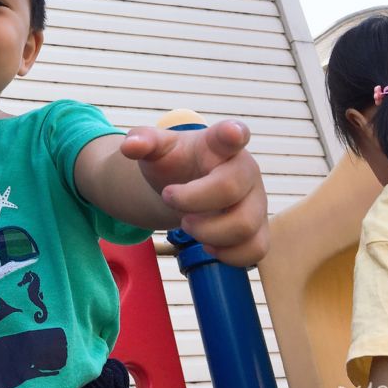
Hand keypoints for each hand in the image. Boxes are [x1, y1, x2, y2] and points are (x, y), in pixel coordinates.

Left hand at [120, 120, 268, 266]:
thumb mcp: (155, 148)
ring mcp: (256, 200)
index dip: (233, 134)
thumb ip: (142, 142)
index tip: (233, 133)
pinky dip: (227, 255)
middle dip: (192, 201)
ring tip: (187, 225)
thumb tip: (129, 147)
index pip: (231, 134)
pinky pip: (255, 250)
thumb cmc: (174, 162)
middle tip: (169, 199)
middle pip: (230, 189)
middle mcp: (245, 170)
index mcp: (219, 144)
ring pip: (245, 226)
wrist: (184, 185)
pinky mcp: (258, 228)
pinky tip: (208, 245)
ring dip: (207, 233)